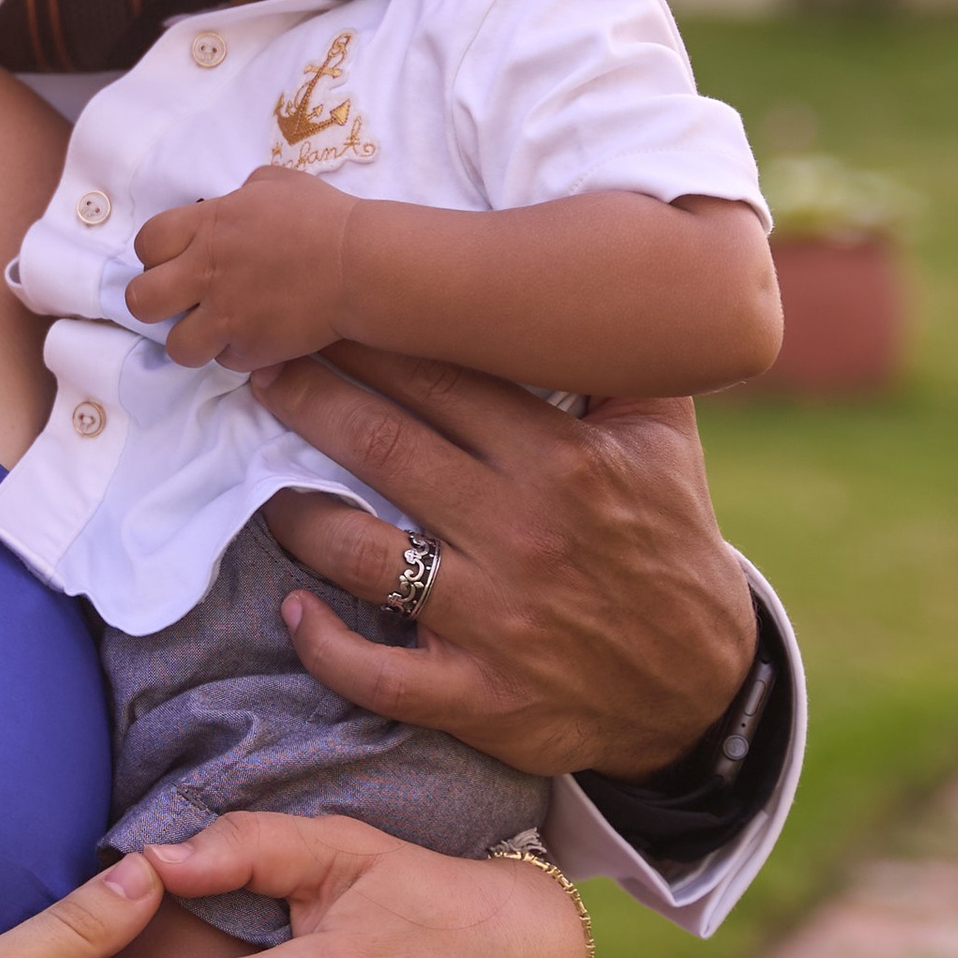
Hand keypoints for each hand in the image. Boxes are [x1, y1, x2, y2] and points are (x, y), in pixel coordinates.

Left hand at [125, 167, 352, 369]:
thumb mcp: (274, 184)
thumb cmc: (323, 217)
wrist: (359, 263)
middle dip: (155, 302)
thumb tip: (231, 204)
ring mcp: (226, 315)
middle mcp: (206, 273)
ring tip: (217, 330)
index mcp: (207, 227)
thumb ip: (240, 195)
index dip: (155, 255)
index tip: (178, 260)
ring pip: (176, 345)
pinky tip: (258, 338)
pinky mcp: (251, 349)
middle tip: (184, 301)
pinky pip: (225, 362)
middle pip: (140, 300)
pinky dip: (238, 354)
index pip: (147, 243)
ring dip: (193, 339)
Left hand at [254, 344, 758, 778]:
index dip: (370, 342)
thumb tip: (589, 261)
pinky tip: (291, 610)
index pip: (445, 381)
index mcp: (564, 462)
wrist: (700, 686)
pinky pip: (379, 675)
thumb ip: (617, 355)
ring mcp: (496, 621)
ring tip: (259, 480)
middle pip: (385, 449)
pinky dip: (325, 645)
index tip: (316, 313)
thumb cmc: (668, 542)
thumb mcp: (663, 440)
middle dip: (310, 400)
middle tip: (257, 368)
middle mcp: (523, 534)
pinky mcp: (478, 697)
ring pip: (361, 554)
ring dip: (295, 513)